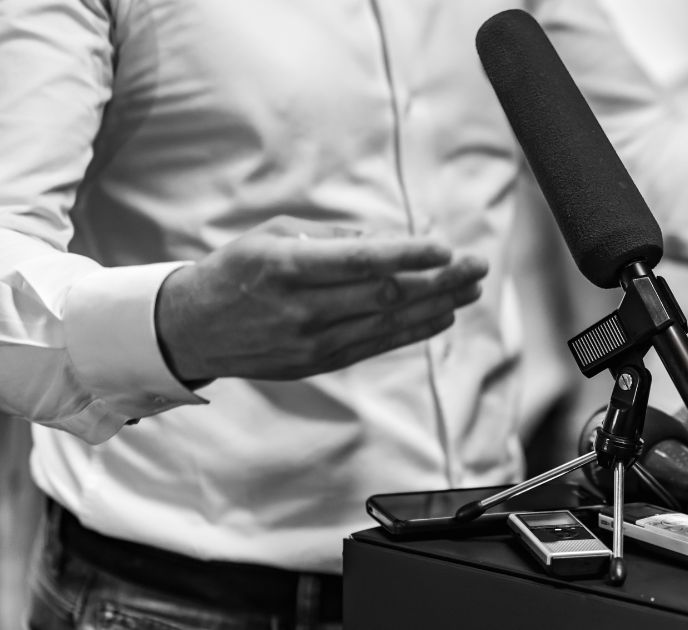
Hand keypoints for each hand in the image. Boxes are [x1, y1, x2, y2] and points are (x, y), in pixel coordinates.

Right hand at [155, 216, 487, 382]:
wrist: (191, 329)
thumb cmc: (237, 269)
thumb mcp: (272, 235)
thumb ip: (332, 236)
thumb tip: (392, 240)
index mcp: (285, 266)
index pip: (359, 262)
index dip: (407, 256)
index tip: (446, 248)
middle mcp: (300, 307)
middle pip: (384, 295)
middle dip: (438, 281)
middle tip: (477, 267)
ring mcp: (311, 341)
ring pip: (387, 323)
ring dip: (436, 306)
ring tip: (471, 289)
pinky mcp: (319, 362)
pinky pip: (376, 345)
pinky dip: (413, 330)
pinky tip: (442, 315)